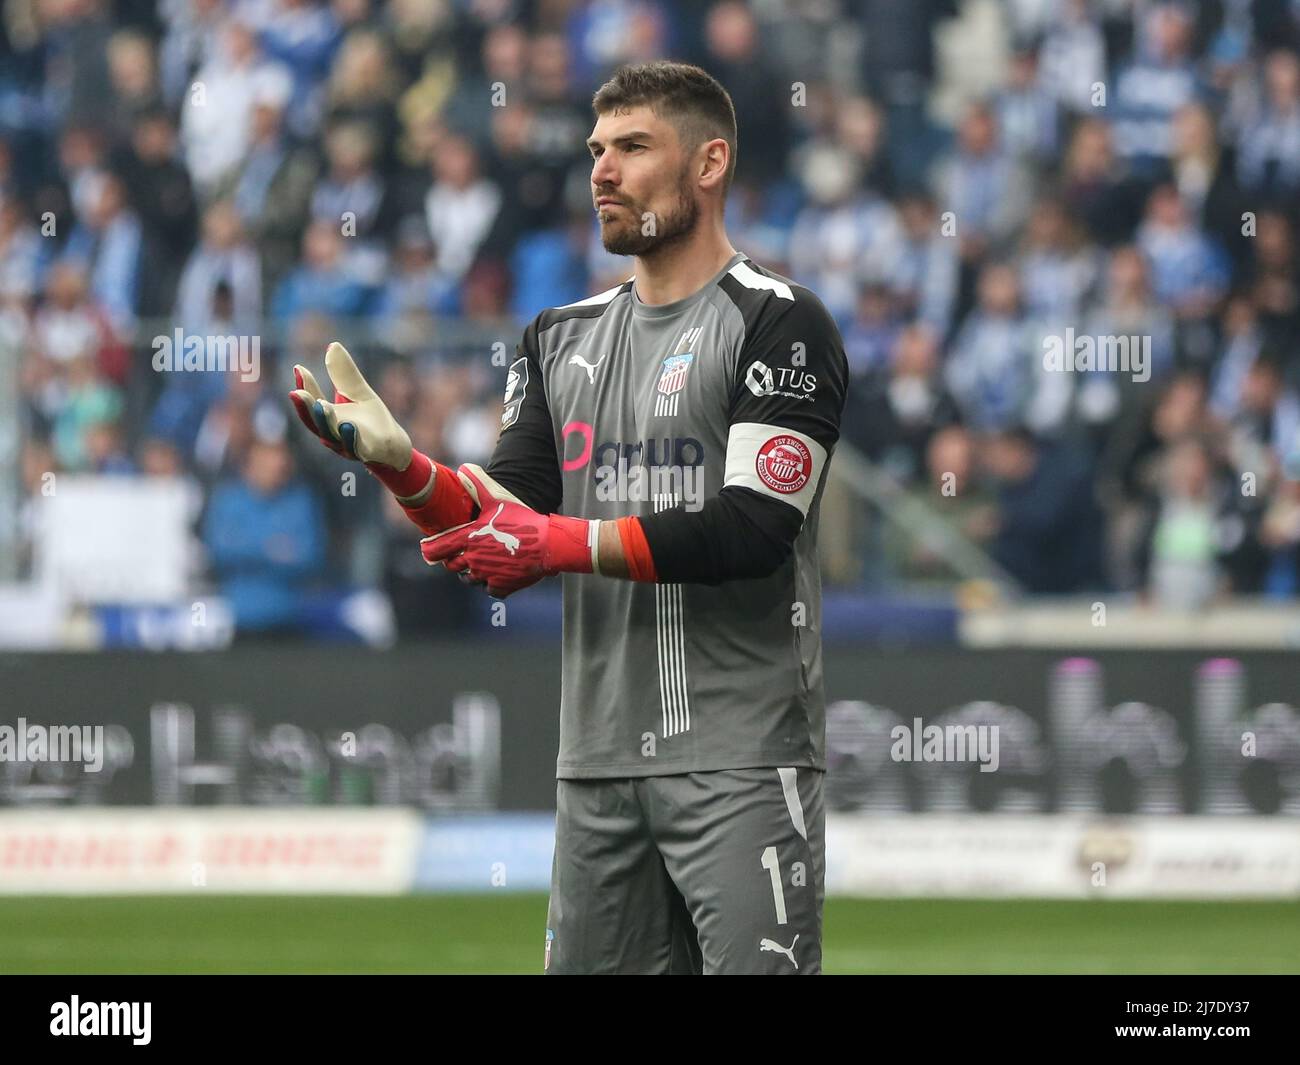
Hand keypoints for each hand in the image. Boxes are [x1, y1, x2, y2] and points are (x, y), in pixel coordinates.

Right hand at [288, 341, 412, 470]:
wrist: (395, 446)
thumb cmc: (372, 421)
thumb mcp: (359, 392)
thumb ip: (345, 374)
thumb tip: (333, 345)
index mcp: (328, 419)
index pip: (310, 403)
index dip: (304, 387)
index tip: (299, 368)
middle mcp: (332, 434)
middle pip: (314, 422)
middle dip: (305, 408)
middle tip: (297, 393)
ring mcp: (347, 446)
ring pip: (331, 436)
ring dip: (325, 421)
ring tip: (321, 404)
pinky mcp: (366, 453)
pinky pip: (355, 448)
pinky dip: (350, 438)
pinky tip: (348, 425)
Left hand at [420, 464, 593, 597]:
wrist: (547, 544)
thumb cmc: (521, 519)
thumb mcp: (497, 498)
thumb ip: (478, 482)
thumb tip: (463, 468)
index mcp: (468, 538)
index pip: (437, 549)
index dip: (430, 550)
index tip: (427, 550)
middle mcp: (473, 559)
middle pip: (452, 565)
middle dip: (455, 560)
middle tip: (462, 554)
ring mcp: (486, 575)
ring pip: (469, 579)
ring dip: (471, 573)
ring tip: (481, 564)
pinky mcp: (501, 586)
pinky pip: (489, 589)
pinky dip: (491, 584)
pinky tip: (498, 574)